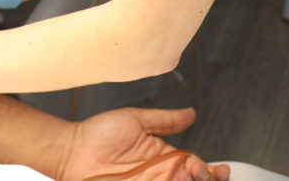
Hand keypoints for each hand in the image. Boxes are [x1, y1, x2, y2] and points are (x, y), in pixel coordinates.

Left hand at [60, 107, 229, 180]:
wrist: (72, 151)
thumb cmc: (98, 133)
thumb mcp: (136, 120)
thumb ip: (165, 120)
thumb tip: (190, 113)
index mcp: (166, 157)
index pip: (198, 167)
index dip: (211, 171)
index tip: (215, 169)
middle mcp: (162, 176)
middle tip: (208, 177)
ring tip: (194, 180)